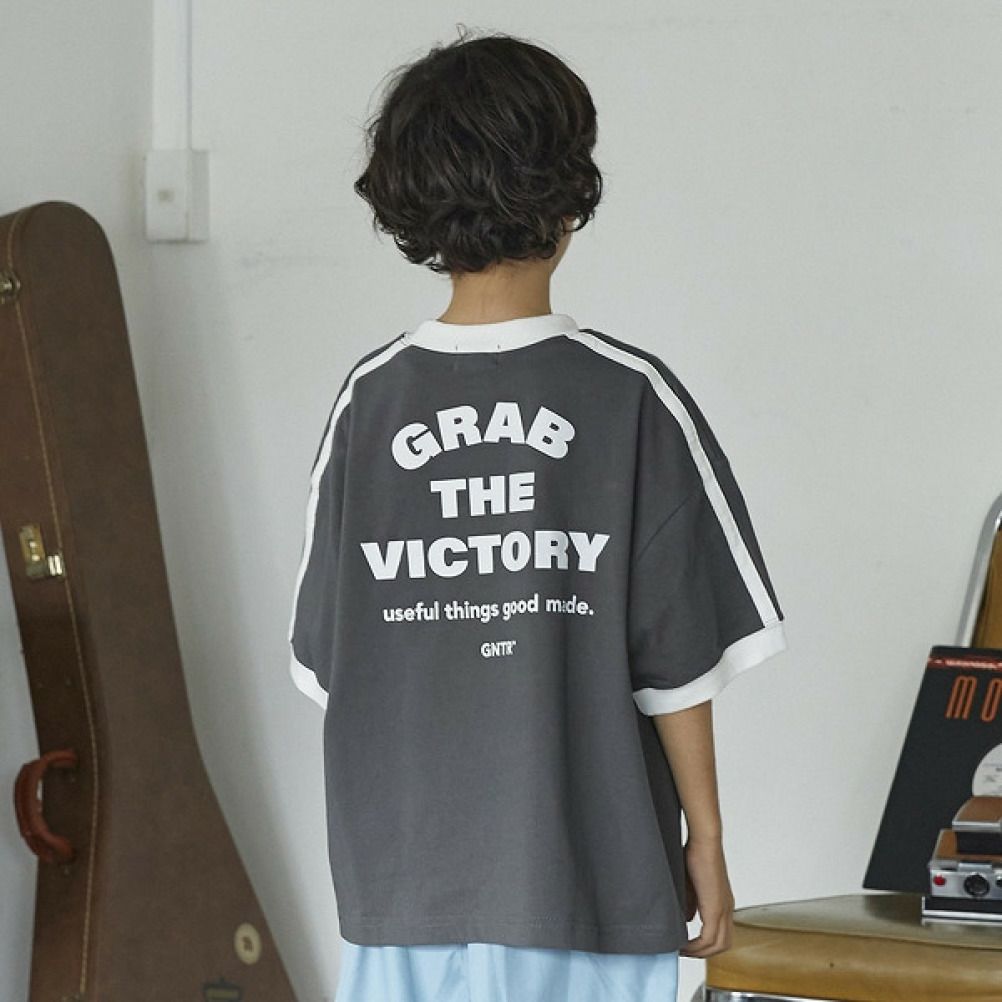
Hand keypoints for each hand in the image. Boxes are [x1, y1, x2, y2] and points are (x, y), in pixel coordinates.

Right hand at [679, 835, 734, 957]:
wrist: (704, 841)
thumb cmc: (695, 854)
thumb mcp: (690, 884)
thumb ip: (690, 903)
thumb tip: (687, 920)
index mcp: (722, 903)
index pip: (720, 934)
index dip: (704, 944)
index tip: (686, 944)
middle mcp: (727, 908)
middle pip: (722, 944)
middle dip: (703, 953)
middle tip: (684, 951)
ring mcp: (723, 909)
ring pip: (719, 945)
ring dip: (700, 952)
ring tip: (682, 950)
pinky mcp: (716, 908)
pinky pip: (709, 938)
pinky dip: (697, 946)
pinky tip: (683, 944)